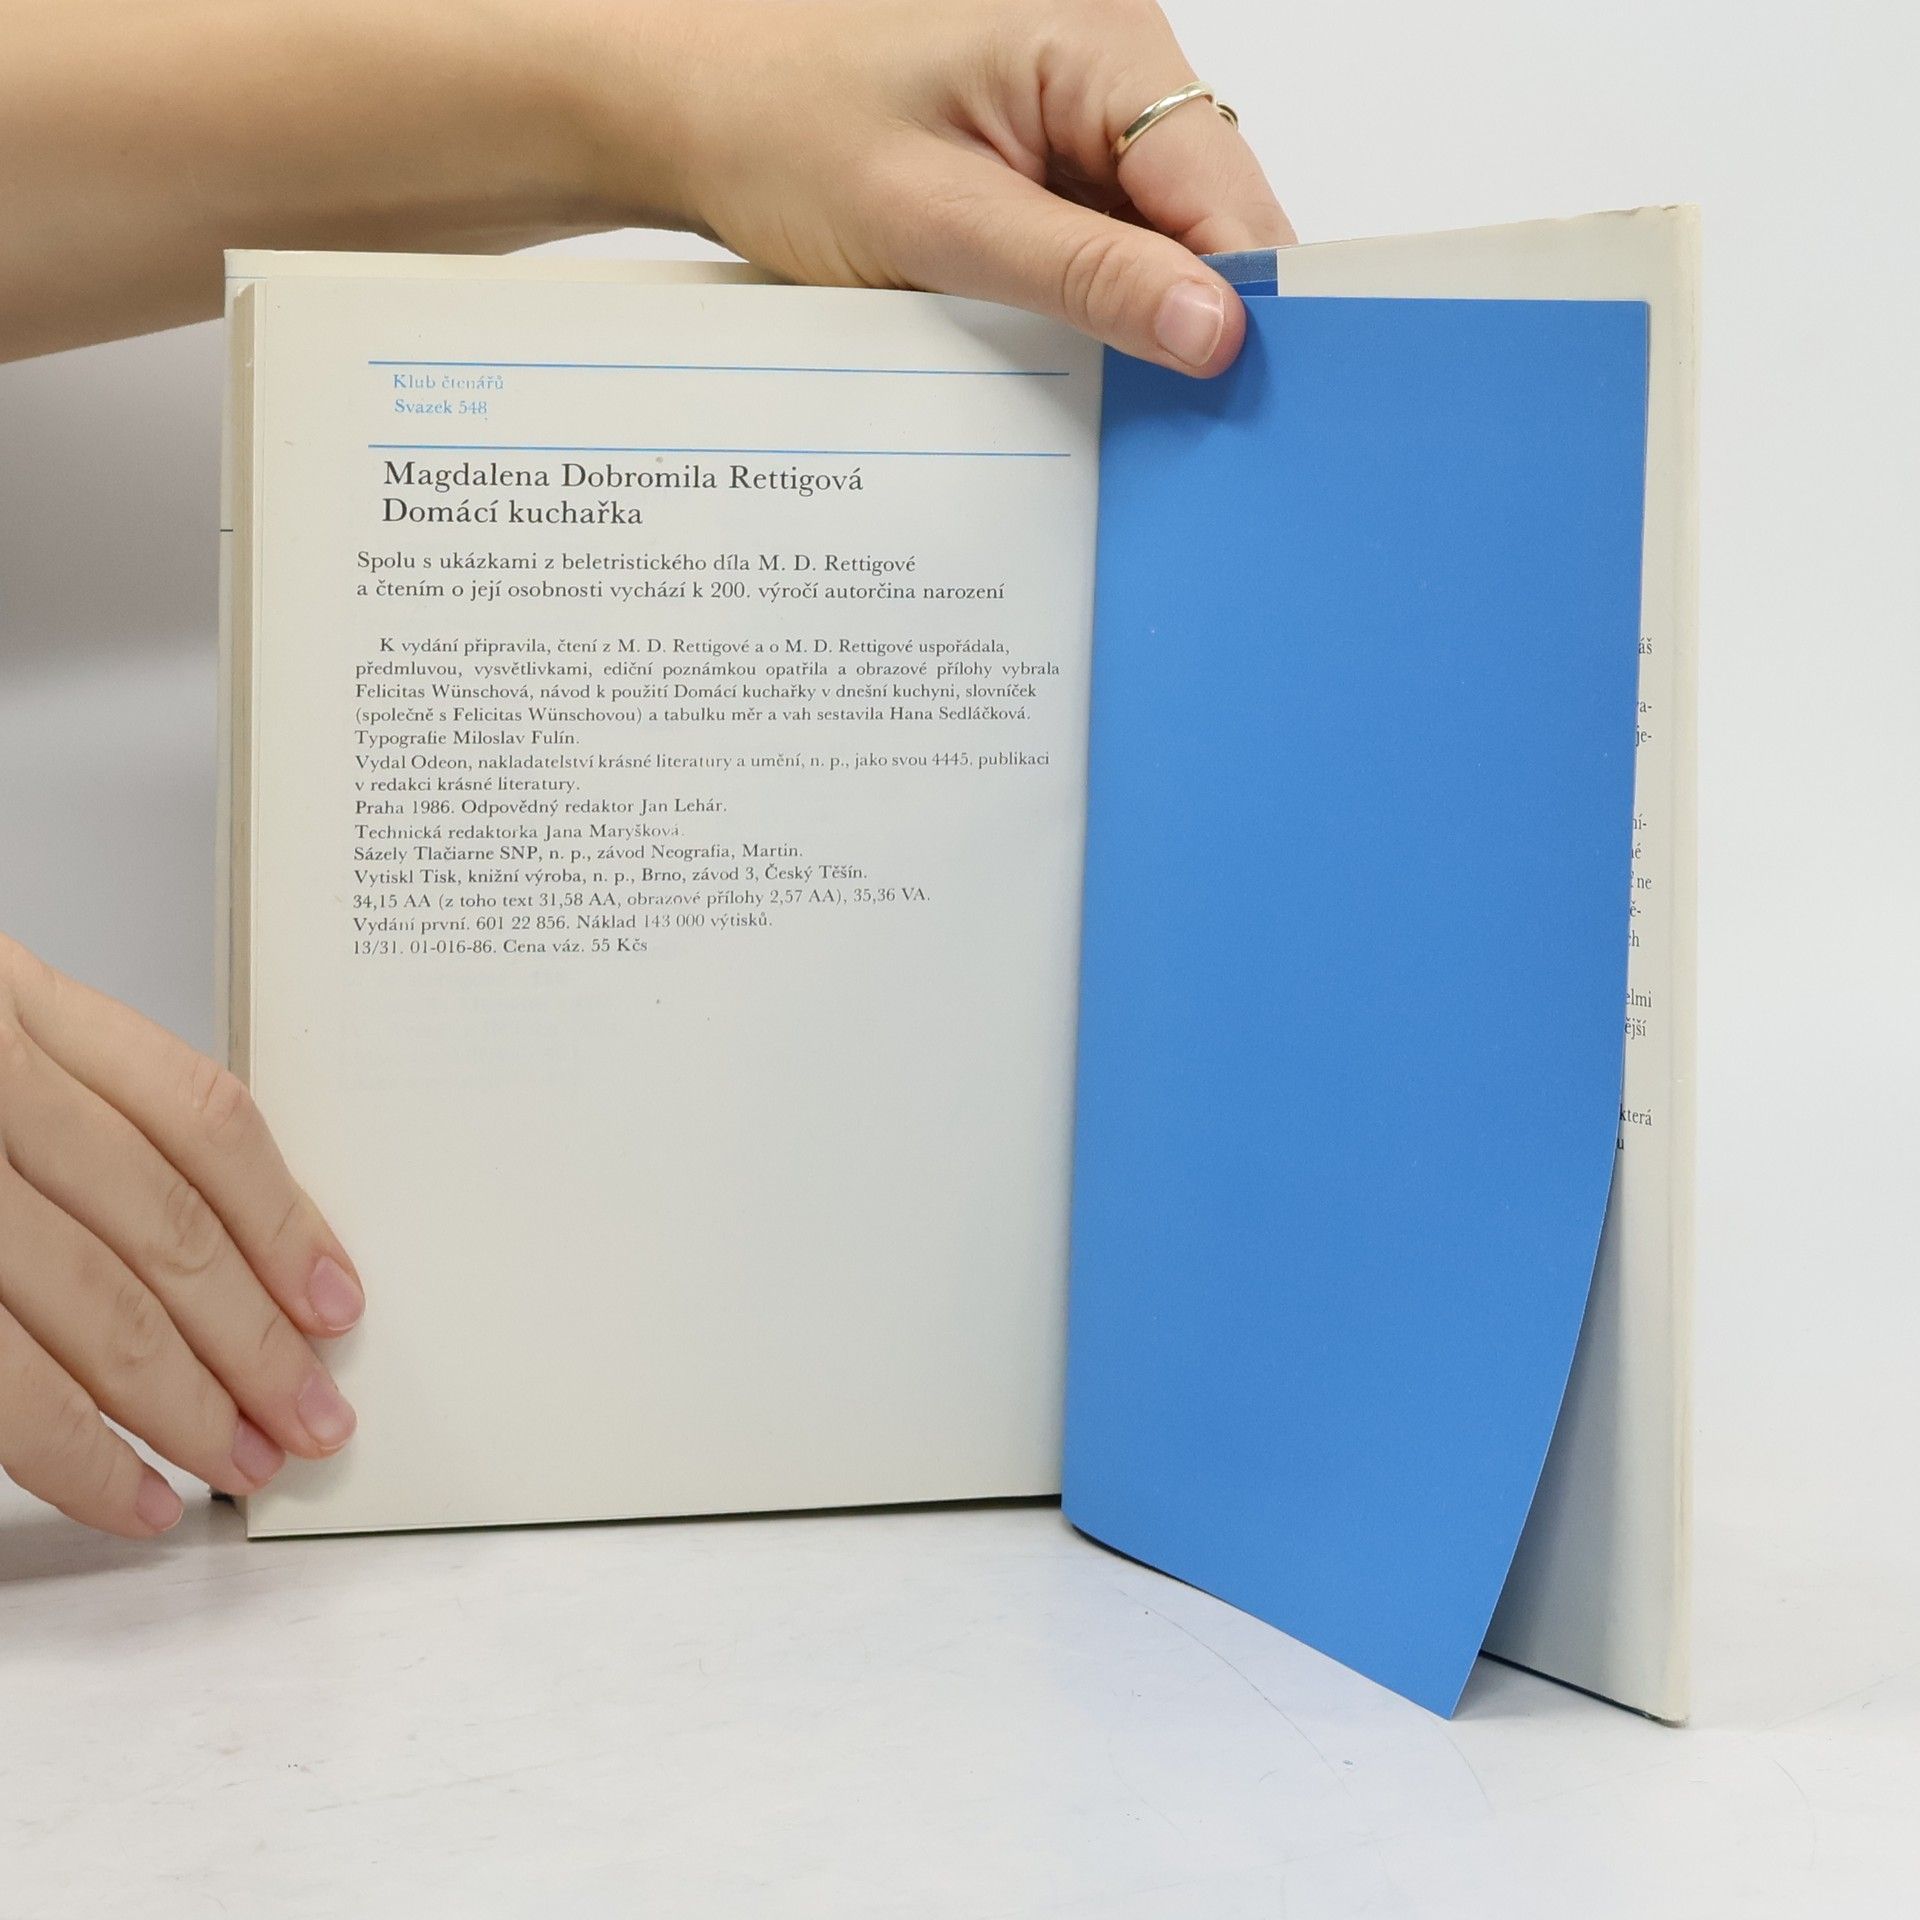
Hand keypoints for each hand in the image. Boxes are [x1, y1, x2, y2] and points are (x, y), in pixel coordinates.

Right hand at [0, 934, 361, 1536]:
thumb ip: (77, 1106)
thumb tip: (228, 1250)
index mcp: (11, 1002)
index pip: (197, 1118)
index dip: (284, 1220)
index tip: (336, 1303)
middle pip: (158, 1227)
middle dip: (253, 1341)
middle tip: (310, 1418)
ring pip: (90, 1307)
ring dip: (185, 1406)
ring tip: (244, 1464)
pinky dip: (71, 1452)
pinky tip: (131, 1492)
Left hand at [581, 0, 1294, 375]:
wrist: (683, 106)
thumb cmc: (780, 129)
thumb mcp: (937, 220)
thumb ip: (1083, 276)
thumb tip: (1216, 331)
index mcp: (1096, 38)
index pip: (1221, 180)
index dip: (1247, 292)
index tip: (1249, 398)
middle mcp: (1106, 57)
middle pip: (1206, 206)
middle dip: (1199, 308)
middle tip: (1188, 424)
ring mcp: (1076, 105)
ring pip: (1161, 229)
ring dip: (1144, 312)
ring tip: (1125, 396)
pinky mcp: (1043, 150)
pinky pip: (1105, 234)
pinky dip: (1098, 299)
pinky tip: (1077, 353)